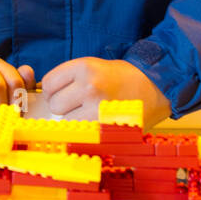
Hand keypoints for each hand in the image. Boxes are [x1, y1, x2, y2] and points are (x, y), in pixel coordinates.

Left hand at [42, 58, 171, 126]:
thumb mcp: (94, 66)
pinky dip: (84, 130)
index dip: (54, 90)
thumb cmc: (123, 77)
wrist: (155, 88)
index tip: (63, 92)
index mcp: (85, 67)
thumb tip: (45, 97)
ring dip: (74, 120)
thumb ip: (70, 79)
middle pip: (54, 104)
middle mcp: (89, 86)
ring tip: (90, 112)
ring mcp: (96, 108)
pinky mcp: (104, 127)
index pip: (48, 83)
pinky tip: (96, 122)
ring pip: (65, 121)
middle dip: (62, 106)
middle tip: (79, 103)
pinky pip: (80, 133)